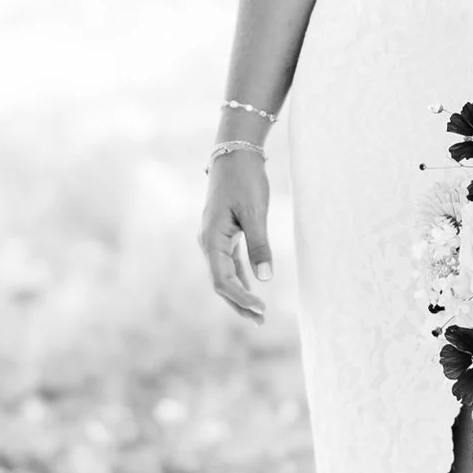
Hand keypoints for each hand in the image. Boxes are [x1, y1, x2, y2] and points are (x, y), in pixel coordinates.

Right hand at [199, 150, 271, 320]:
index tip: (261, 308)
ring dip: (240, 293)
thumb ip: (259, 245)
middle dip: (239, 302)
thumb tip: (264, 278)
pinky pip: (230, 263)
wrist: (235, 153)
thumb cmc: (245, 180)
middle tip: (261, 319)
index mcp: (211, 239)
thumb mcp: (255, 212)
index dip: (240, 297)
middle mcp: (208, 242)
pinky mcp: (223, 234)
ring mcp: (214, 239)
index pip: (222, 280)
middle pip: (221, 282)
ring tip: (257, 313)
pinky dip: (240, 277)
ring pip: (225, 275)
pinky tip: (252, 288)